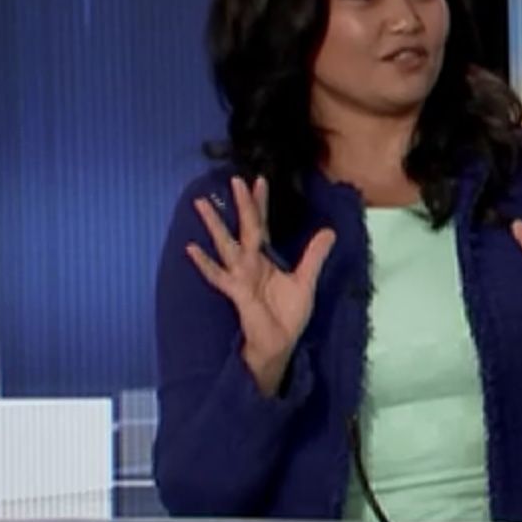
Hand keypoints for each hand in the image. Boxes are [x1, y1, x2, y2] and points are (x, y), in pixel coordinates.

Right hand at [185, 175, 335, 397]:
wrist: (279, 342)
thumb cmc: (288, 313)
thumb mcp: (306, 280)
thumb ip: (314, 255)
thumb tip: (329, 231)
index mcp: (265, 258)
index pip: (262, 224)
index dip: (260, 204)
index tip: (258, 181)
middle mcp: (250, 262)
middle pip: (245, 227)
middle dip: (241, 204)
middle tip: (235, 179)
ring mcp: (240, 275)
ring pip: (226, 244)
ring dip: (214, 225)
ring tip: (202, 203)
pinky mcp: (236, 291)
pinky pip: (218, 275)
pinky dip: (205, 263)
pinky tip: (192, 249)